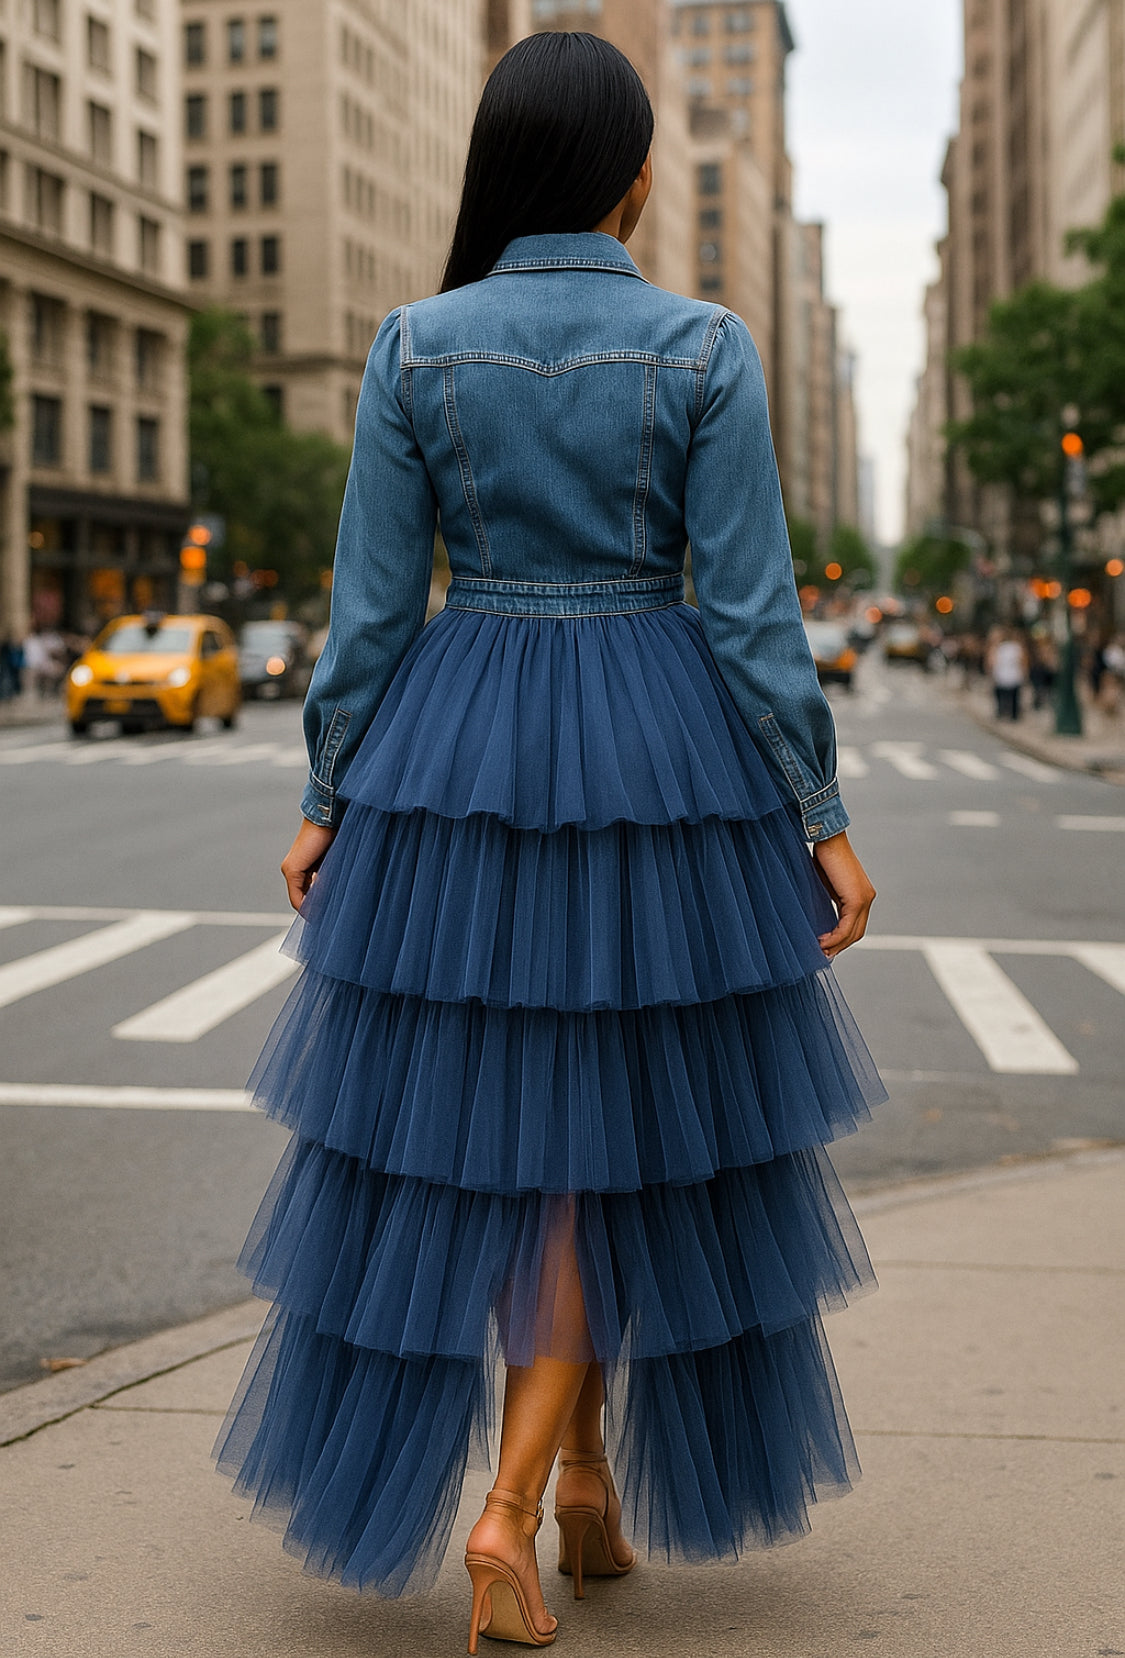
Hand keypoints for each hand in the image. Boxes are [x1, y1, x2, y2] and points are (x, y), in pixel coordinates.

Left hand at [281, 819, 336, 911]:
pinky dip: (307, 907)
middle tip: (331, 919)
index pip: (309, 893)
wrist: (330, 816)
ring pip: (301, 899)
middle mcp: (294, 868)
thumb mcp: (337, 860)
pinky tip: (319, 913)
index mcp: (304, 866)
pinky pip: (297, 897)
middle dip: (317, 909)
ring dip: (314, 909)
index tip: (332, 914)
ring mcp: (291, 869)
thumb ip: (333, 876)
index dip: (320, 905)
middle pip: (304, 897)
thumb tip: (340, 896)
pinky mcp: (291, 870)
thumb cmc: (338, 833)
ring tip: (328, 918)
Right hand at [812, 831, 875, 958]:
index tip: (824, 946)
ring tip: (819, 951)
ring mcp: (864, 899)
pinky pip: (846, 927)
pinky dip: (834, 937)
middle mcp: (867, 898)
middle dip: (839, 946)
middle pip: (856, 932)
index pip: (855, 925)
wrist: (828, 837)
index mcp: (862, 894)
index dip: (840, 939)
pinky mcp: (856, 899)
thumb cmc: (823, 856)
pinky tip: (820, 942)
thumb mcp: (826, 884)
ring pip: (852, 933)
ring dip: (836, 945)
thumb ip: (829, 900)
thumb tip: (820, 917)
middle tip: (822, 954)